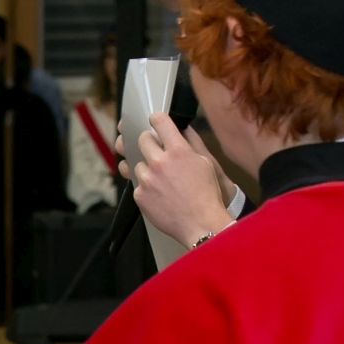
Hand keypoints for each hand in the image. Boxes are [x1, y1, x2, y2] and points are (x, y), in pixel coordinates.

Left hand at [115, 117, 238, 209]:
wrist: (201, 224)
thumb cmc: (206, 194)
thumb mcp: (204, 162)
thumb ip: (189, 144)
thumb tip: (180, 131)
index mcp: (178, 150)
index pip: (159, 121)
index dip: (156, 120)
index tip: (154, 122)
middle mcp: (159, 162)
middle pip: (142, 139)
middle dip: (149, 143)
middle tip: (156, 151)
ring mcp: (147, 179)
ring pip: (137, 163)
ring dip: (147, 168)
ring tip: (160, 180)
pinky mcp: (139, 195)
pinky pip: (137, 184)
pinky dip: (145, 188)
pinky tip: (158, 194)